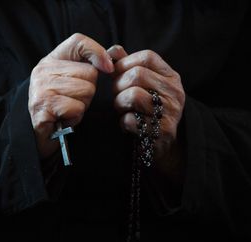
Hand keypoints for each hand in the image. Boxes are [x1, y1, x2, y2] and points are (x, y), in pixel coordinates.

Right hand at [28, 33, 113, 158]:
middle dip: (89, 92)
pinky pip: (76, 107)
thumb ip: (91, 65)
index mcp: (51, 61)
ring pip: (86, 91)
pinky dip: (75, 117)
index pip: (78, 41)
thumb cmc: (61, 108)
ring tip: (69, 111)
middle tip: (74, 102)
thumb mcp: (73, 82)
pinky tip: (65, 119)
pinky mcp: (43, 106)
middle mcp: (43, 71)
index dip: (97, 52)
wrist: (39, 136)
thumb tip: (116, 52)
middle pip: (89, 73)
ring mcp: (41, 88)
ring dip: (83, 106)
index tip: (108, 68)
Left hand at [110, 47, 185, 178]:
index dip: (125, 63)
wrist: (163, 144)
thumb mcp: (144, 85)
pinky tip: (128, 125)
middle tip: (117, 96)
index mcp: (171, 77)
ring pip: (133, 95)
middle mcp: (174, 92)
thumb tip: (112, 50)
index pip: (147, 57)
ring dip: (119, 103)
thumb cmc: (147, 110)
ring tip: (123, 110)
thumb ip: (128, 66)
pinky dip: (123, 122)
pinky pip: (131, 120)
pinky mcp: (162, 131)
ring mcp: (171, 112)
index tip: (116, 74)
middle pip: (137, 75)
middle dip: (118, 85)